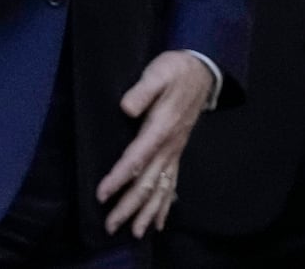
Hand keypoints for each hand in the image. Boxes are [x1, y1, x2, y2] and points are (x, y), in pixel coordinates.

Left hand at [96, 50, 213, 236]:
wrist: (202, 73)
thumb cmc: (174, 71)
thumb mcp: (158, 73)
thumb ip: (142, 90)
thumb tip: (126, 108)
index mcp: (161, 128)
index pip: (136, 159)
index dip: (119, 178)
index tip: (103, 194)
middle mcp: (169, 146)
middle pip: (148, 182)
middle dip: (130, 206)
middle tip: (111, 226)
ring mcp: (175, 151)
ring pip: (161, 188)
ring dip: (147, 212)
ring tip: (135, 233)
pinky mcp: (176, 151)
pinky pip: (172, 183)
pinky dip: (165, 204)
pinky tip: (158, 221)